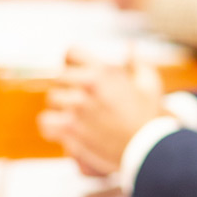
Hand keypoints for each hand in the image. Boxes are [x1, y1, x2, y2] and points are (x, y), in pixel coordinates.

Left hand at [37, 55, 167, 175]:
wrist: (149, 150)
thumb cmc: (151, 117)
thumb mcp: (149, 84)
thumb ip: (138, 62)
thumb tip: (131, 47)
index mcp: (102, 72)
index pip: (71, 53)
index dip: (72, 62)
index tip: (76, 71)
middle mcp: (86, 87)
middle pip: (58, 77)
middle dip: (66, 86)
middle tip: (76, 97)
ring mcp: (76, 108)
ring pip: (52, 99)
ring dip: (60, 107)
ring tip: (72, 115)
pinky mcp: (70, 130)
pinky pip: (46, 122)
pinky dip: (52, 126)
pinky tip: (63, 129)